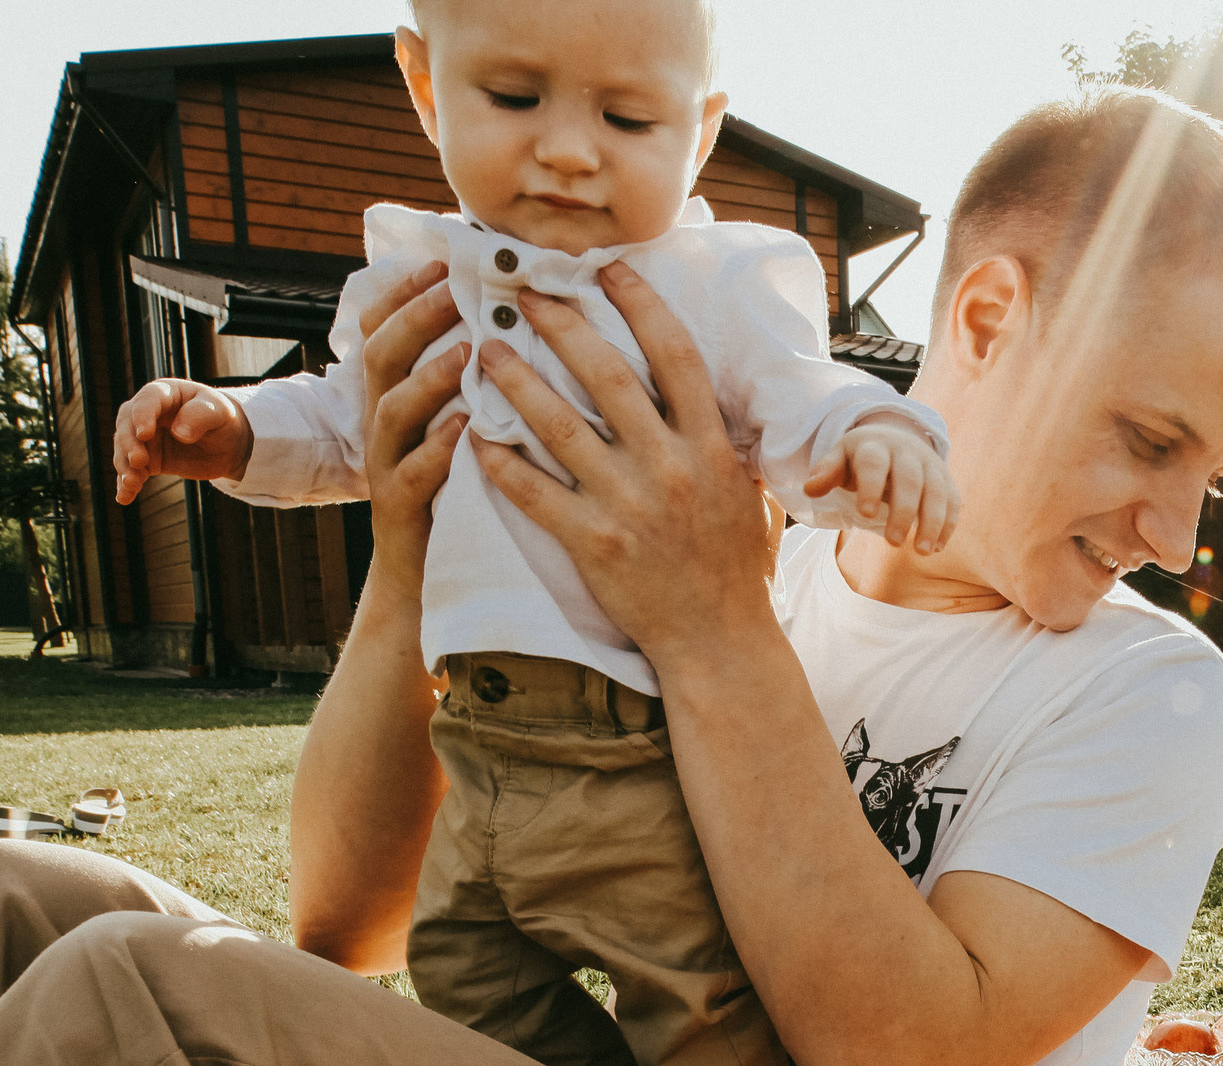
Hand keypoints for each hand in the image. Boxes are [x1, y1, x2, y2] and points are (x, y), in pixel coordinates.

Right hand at [111, 380, 252, 501]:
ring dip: (124, 466)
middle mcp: (147, 414)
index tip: (145, 434)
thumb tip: (180, 432)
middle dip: (128, 443)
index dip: (142, 416)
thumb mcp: (219, 413)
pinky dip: (126, 484)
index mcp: (164, 394)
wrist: (229, 444)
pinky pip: (133, 471)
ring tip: (131, 483)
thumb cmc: (222, 420)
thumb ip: (200, 416)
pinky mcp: (148, 460)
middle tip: (138, 461)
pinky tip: (124, 497)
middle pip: (127, 424)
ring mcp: (145, 438)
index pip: (147, 401)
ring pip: (125, 449)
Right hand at [357, 261, 468, 580]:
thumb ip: (468, 382)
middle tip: (451, 289)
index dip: (403, 293)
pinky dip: (437, 449)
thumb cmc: (455, 492)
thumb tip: (508, 325)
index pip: (383, 330)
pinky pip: (411, 475)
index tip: (439, 260)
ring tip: (465, 351)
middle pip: (382, 357)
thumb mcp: (455, 427)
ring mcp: (386, 466)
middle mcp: (383, 425)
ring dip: (427, 376)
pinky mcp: (399, 510)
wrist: (423, 578)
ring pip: (391, 411)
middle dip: (414, 318)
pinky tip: (465, 428)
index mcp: (396, 398)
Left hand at [467, 265, 775, 654]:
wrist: (720, 640)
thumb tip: (708, 393)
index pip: (674, 356)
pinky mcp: (592, 543)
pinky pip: (535, 492)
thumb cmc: (736, 568)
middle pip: (608, 375)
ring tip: (486, 349)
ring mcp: (628, 505)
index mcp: (709, 447)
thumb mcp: (748, 492)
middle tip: (527, 293)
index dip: (639, 304)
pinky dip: (501, 462)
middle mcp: (670, 467)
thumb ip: (724, 442)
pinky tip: (474, 434)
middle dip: (563, 325)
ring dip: (518, 381)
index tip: (607, 268)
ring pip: (560, 426)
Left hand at [804, 422, 958, 552]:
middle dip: (903, 511)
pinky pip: (952, 501)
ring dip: (932, 522)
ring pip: (937, 492)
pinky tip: (937, 548)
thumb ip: (827, 472)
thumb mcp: (841, 458)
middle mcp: (907, 453)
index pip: (875, 464)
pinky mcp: (946, 480)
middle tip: (892, 542)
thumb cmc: (862, 458)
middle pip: (909, 480)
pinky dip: (948, 525)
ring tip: (922, 552)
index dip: (871, 487)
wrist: (897, 439)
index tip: (865, 515)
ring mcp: (930, 466)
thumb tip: (810, 489)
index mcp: (876, 446)